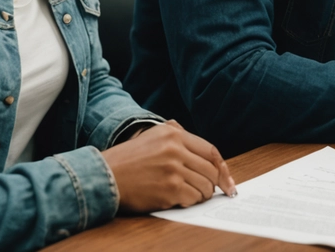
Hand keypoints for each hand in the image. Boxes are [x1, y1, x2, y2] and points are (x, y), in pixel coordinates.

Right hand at [102, 120, 235, 212]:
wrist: (107, 176)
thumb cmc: (130, 159)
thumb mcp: (153, 135)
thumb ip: (177, 135)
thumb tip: (204, 152)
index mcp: (174, 133)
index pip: (210, 150)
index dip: (222, 167)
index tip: (227, 180)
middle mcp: (176, 149)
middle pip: (211, 169)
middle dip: (214, 183)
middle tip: (211, 191)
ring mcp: (173, 169)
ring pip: (204, 186)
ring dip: (202, 194)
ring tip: (192, 194)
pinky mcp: (169, 189)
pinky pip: (193, 198)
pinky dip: (191, 201)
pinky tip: (181, 199)